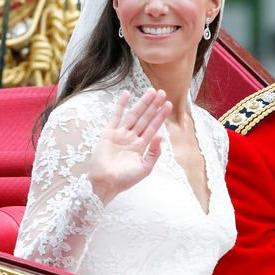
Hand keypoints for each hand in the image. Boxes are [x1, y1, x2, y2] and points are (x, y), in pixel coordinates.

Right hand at [88, 88, 171, 204]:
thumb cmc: (125, 179)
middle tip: (162, 92)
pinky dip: (121, 105)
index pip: (153, 127)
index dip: (160, 116)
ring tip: (151, 91)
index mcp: (141, 146)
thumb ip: (154, 152)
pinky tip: (126, 94)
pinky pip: (116, 116)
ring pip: (134, 115)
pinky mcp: (109, 133)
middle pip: (145, 118)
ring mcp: (120, 134)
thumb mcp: (145, 168)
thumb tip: (160, 135)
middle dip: (154, 106)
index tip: (169, 104)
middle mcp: (131, 138)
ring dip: (142, 103)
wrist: (105, 183)